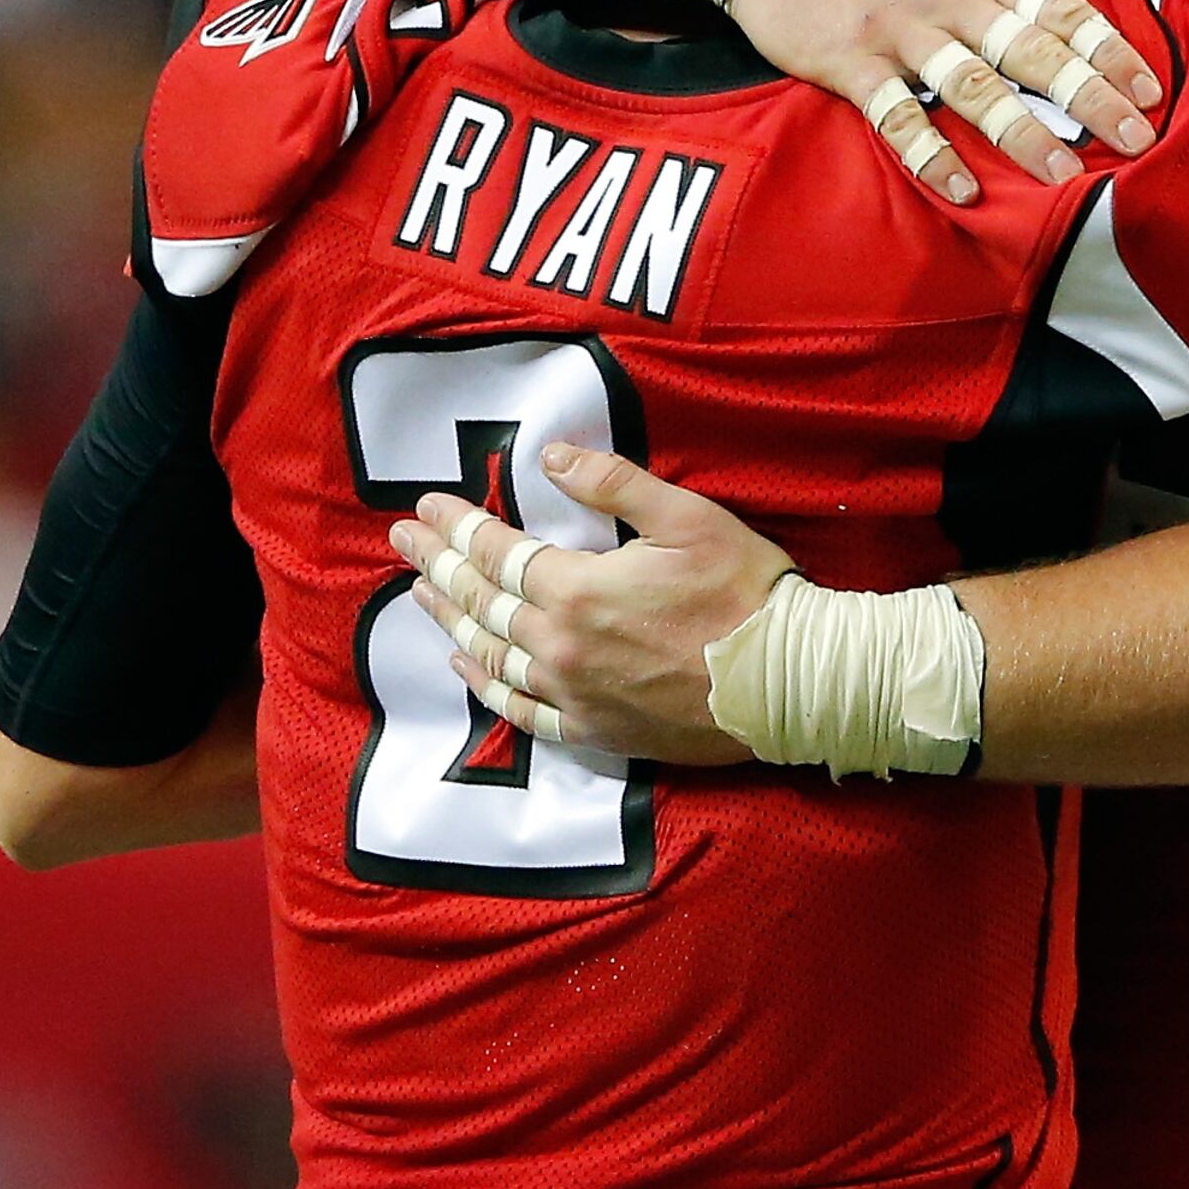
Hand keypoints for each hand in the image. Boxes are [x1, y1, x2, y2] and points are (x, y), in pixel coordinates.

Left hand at [387, 444, 797, 766]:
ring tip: (420, 594)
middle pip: (482, 601)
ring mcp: (573, 694)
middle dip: (438, 565)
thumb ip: (612, 484)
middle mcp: (560, 646)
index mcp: (578, 589)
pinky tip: (465, 667)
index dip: (460, 526)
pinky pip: (521, 711)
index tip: (429, 507)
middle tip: (402, 541)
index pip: (499, 552)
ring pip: (491, 655)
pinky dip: (486, 686)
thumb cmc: (743, 593)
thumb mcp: (686, 517)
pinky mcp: (593, 730)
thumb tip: (550, 458)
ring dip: (451, 620)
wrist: (786, 681)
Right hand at [723, 0, 1161, 203]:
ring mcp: (903, 34)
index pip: (1061, 10)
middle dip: (1090, 97)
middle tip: (1136, 140)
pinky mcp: (853, 64)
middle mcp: (953, 1)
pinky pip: (898, 114)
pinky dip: (929, 153)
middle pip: (1033, 52)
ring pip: (974, 86)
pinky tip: (962, 188)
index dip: (1109, 50)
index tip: (1150, 88)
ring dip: (1022, 130)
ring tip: (1064, 173)